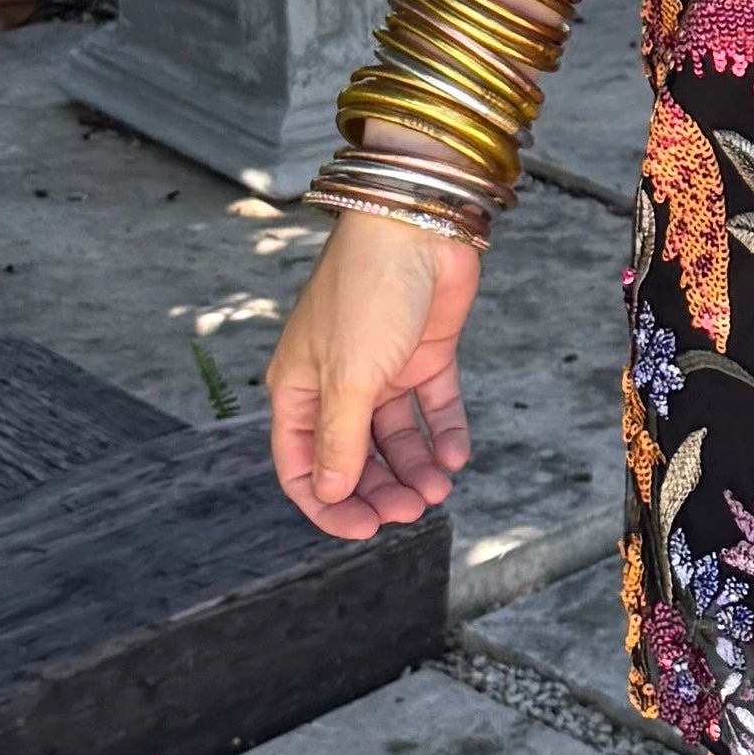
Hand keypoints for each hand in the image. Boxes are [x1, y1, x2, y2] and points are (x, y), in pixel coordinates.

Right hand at [266, 204, 484, 540]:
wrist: (418, 225)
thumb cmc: (367, 290)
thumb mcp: (348, 377)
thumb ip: (339, 439)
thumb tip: (330, 491)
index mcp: (298, 388)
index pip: (301, 464)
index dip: (327, 503)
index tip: (363, 529)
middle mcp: (336, 383)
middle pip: (352, 457)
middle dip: (378, 491)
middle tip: (411, 512)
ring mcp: (382, 369)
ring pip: (394, 438)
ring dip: (414, 468)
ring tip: (438, 491)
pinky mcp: (424, 355)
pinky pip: (432, 408)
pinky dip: (443, 435)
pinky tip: (456, 457)